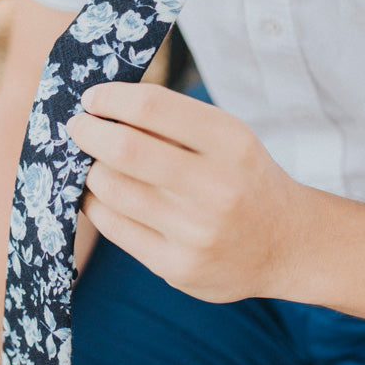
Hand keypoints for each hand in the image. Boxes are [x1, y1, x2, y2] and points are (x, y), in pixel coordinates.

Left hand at [67, 81, 307, 303]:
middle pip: (125, 150)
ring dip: (88, 171)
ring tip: (89, 163)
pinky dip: (96, 204)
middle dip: (87, 133)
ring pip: (111, 190)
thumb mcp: (229, 140)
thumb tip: (101, 106)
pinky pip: (114, 227)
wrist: (287, 245)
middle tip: (77, 127)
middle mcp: (217, 188)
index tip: (92, 98)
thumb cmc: (244, 179)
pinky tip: (99, 195)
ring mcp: (196, 233)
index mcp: (232, 143)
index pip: (153, 108)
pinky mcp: (177, 266)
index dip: (111, 98)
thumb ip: (175, 124)